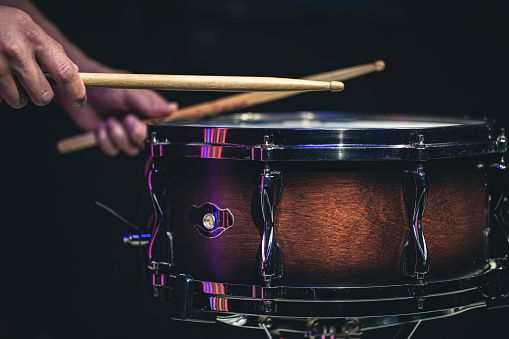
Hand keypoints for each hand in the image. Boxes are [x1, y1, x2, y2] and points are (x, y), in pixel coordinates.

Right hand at [0, 5, 85, 107]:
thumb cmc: (6, 25)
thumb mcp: (31, 29)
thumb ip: (52, 51)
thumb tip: (74, 74)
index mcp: (34, 38)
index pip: (65, 73)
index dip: (76, 92)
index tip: (79, 101)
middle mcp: (16, 51)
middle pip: (43, 96)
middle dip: (41, 95)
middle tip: (33, 83)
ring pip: (19, 101)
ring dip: (18, 94)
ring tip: (9, 74)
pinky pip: (0, 99)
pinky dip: (0, 92)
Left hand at [55, 77, 177, 155]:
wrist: (79, 89)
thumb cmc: (107, 84)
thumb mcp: (129, 90)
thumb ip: (149, 103)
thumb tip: (172, 108)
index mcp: (150, 111)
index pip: (163, 127)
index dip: (157, 129)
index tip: (147, 122)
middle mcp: (140, 123)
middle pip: (147, 141)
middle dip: (135, 133)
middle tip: (127, 119)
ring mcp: (125, 133)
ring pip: (130, 149)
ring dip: (118, 136)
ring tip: (109, 121)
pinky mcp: (110, 140)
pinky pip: (113, 150)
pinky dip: (105, 140)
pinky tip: (100, 127)